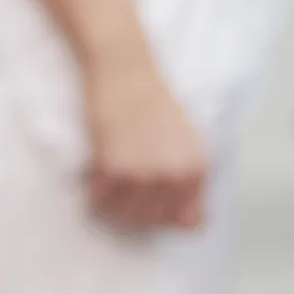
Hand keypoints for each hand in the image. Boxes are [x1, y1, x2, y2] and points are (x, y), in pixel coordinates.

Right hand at [81, 47, 212, 231]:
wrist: (125, 69)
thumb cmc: (152, 101)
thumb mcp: (186, 141)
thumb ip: (189, 178)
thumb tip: (193, 225)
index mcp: (198, 168)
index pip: (190, 221)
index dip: (168, 216)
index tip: (151, 201)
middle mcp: (176, 175)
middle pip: (155, 221)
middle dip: (137, 211)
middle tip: (123, 191)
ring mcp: (145, 173)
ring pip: (127, 216)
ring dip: (114, 206)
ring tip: (108, 185)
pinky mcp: (114, 166)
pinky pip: (101, 200)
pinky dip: (94, 192)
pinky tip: (95, 175)